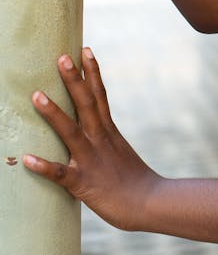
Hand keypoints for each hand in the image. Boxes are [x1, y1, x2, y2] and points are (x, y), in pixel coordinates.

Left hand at [23, 49, 158, 230]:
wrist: (152, 205)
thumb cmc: (136, 183)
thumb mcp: (120, 153)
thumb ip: (104, 141)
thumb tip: (93, 132)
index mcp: (109, 132)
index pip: (100, 96)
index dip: (92, 73)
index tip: (84, 50)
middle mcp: (100, 140)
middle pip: (86, 104)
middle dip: (73, 80)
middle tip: (61, 57)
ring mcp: (92, 161)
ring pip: (70, 132)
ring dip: (53, 114)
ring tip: (36, 96)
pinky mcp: (84, 184)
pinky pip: (61, 174)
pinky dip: (44, 166)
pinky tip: (27, 159)